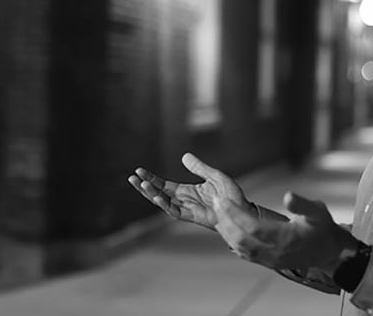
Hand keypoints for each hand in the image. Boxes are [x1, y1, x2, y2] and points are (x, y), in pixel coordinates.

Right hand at [128, 152, 252, 230]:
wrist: (241, 210)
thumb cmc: (231, 195)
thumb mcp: (214, 176)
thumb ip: (199, 168)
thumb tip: (184, 156)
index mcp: (188, 191)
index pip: (164, 184)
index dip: (152, 178)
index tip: (139, 171)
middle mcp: (184, 200)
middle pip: (159, 193)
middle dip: (145, 186)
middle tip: (131, 178)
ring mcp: (187, 209)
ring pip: (163, 202)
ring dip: (151, 194)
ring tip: (141, 184)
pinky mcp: (192, 216)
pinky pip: (174, 211)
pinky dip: (165, 204)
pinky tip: (157, 196)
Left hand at [213, 191, 355, 271]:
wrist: (330, 252)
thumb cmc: (323, 230)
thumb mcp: (318, 212)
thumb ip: (302, 205)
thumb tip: (288, 196)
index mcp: (285, 238)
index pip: (253, 227)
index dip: (235, 214)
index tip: (224, 200)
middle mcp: (275, 251)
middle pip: (242, 238)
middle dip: (226, 220)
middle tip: (216, 203)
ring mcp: (271, 258)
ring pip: (242, 247)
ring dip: (227, 231)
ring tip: (218, 214)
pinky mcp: (269, 261)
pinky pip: (246, 254)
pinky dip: (234, 242)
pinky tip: (227, 231)